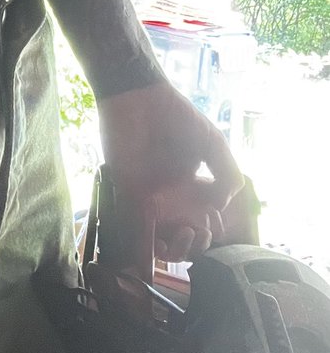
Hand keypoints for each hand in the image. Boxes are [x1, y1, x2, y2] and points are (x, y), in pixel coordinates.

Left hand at [97, 80, 245, 278]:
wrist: (139, 98)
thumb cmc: (177, 116)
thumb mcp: (213, 142)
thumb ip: (226, 173)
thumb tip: (223, 205)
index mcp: (188, 185)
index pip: (199, 221)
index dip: (209, 233)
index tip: (214, 227)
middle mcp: (168, 196)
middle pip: (178, 236)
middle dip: (193, 246)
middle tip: (200, 234)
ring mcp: (146, 196)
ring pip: (157, 238)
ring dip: (172, 250)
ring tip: (186, 236)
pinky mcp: (126, 193)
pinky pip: (132, 227)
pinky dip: (140, 247)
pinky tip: (154, 254)